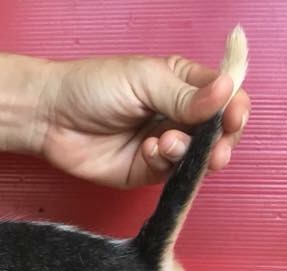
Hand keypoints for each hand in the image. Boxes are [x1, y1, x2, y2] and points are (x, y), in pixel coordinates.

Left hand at [38, 54, 249, 187]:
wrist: (51, 117)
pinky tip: (149, 151)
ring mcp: (164, 145)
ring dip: (191, 153)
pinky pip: (171, 174)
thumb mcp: (144, 80)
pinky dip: (165, 163)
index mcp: (183, 84)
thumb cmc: (92, 87)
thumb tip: (227, 91)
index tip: (234, 115)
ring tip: (169, 143)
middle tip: (216, 146)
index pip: (225, 96)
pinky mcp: (146, 171)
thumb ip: (186, 94)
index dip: (235, 107)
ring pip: (198, 157)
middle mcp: (178, 115)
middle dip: (222, 140)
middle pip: (219, 132)